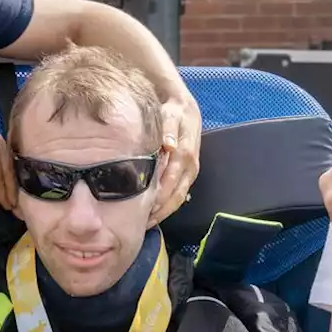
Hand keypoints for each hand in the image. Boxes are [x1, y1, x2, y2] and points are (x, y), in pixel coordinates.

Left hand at [149, 94, 201, 225]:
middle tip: (140, 223)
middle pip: (176, 195)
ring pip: (179, 198)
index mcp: (185, 154)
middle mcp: (190, 166)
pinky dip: (168, 206)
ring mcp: (191, 172)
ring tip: (146, 222)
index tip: (141, 209)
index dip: (157, 197)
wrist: (185, 107)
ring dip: (164, 212)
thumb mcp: (170, 114)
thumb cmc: (173, 112)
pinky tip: (155, 212)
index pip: (171, 181)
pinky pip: (180, 194)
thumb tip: (169, 145)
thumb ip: (168, 129)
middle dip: (160, 211)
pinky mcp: (189, 173)